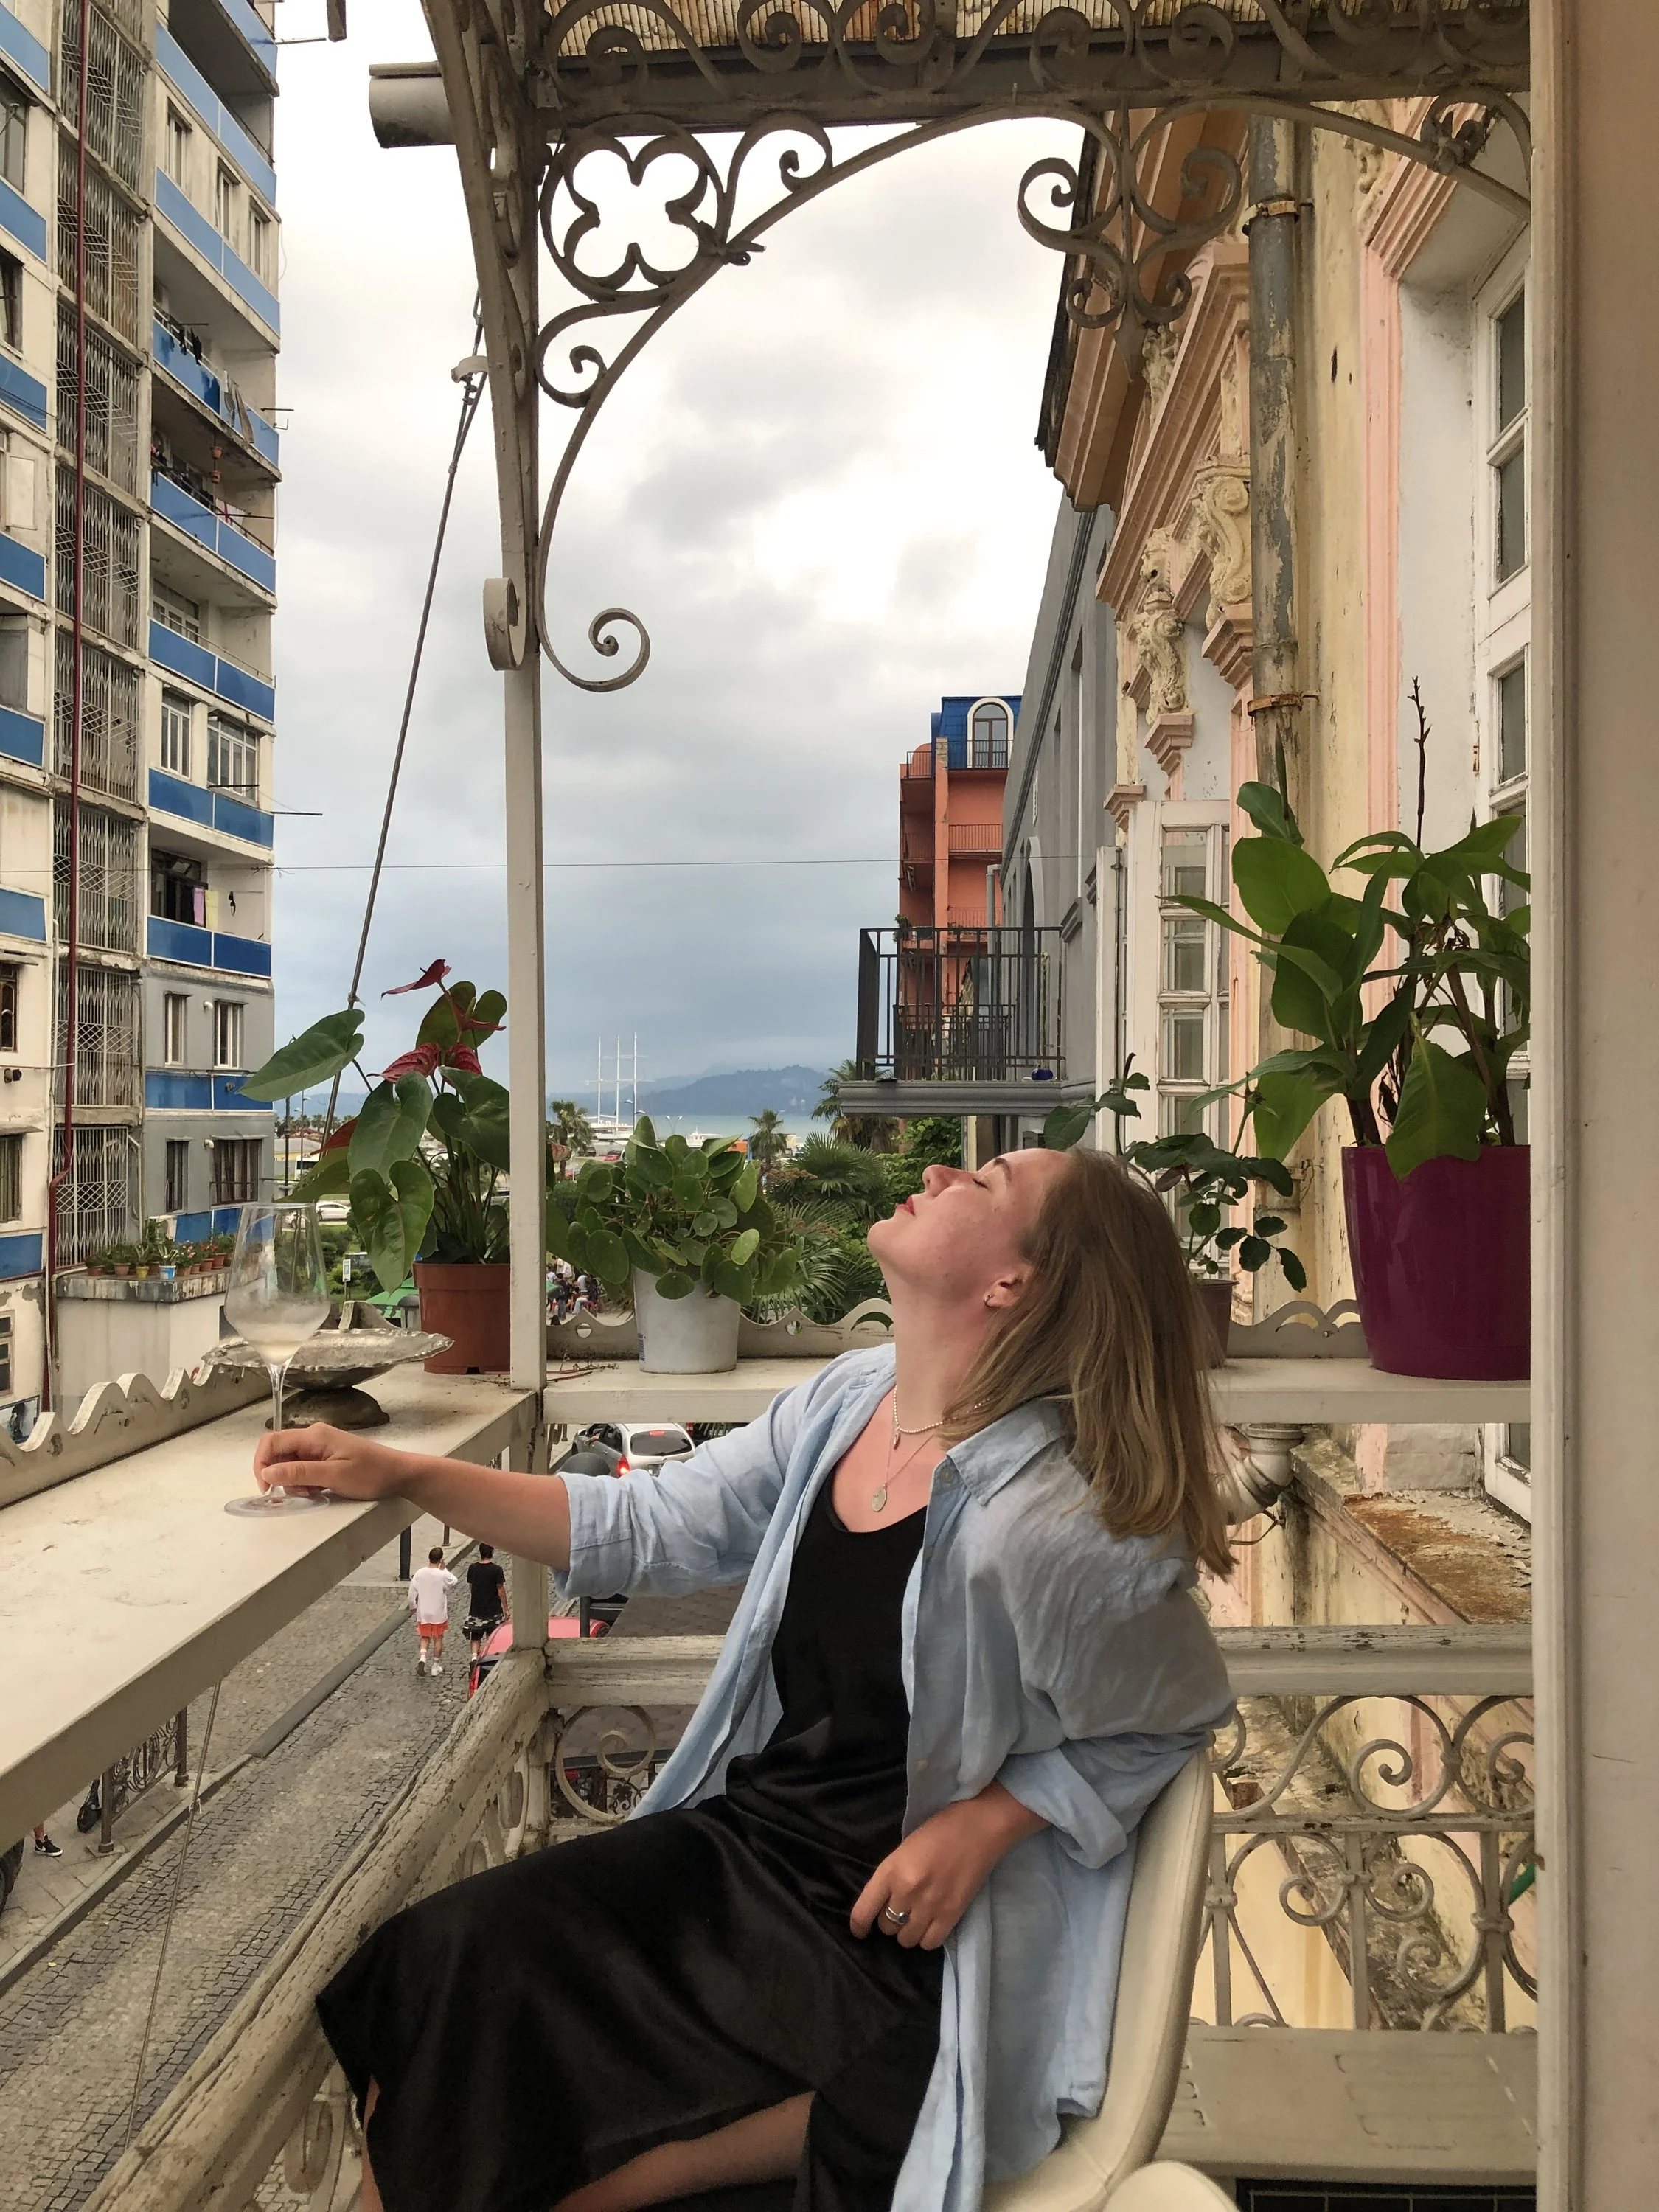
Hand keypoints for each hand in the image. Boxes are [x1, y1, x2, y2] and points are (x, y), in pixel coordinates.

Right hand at [253, 1423, 411, 1500]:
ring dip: (295, 1482)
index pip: (272, 1441)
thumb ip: (300, 1472)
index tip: (266, 1487)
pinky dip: (305, 1482)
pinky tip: (320, 1490)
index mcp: (314, 1436)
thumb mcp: (334, 1476)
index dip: (261, 1463)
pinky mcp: (326, 1457)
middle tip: (301, 1493)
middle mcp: (313, 1437)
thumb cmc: (370, 1473)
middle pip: (279, 1454)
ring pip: (290, 1464)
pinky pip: (303, 1469)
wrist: (398, 1474)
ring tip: (315, 1492)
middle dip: (282, 1476)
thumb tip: (267, 1471)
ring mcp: (320, 1447)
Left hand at [849, 1785, 1045, 1950]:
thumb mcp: (905, 1848)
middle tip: (900, 1910)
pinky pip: (930, 1943)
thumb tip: (885, 1901)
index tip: (860, 1930)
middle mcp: (907, 1891)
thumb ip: (893, 1875)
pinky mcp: (952, 1915)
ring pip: (907, 1940)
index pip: (863, 1911)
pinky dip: (927, 1937)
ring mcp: (930, 1906)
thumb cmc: (940, 1829)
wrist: (980, 1827)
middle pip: (886, 1927)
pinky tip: (931, 1924)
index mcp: (891, 1870)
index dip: (858, 1926)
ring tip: (917, 1918)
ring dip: (908, 1931)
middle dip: (890, 1921)